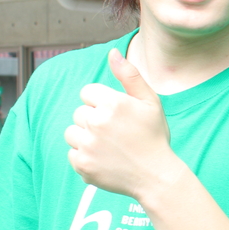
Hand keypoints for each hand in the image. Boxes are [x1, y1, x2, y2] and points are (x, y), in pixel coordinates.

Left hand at [64, 48, 179, 198]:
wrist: (156, 176)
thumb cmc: (154, 136)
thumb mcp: (150, 102)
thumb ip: (130, 75)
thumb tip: (112, 53)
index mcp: (113, 103)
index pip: (88, 92)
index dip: (103, 103)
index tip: (118, 116)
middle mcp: (97, 122)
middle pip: (79, 112)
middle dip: (94, 120)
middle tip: (117, 133)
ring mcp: (88, 145)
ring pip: (72, 132)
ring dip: (85, 137)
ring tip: (108, 146)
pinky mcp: (82, 164)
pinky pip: (72, 153)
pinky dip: (85, 156)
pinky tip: (104, 159)